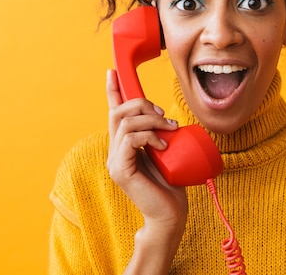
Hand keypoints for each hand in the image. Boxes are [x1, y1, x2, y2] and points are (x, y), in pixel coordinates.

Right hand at [105, 69, 187, 230]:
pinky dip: (149, 136)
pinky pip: (130, 139)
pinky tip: (163, 145)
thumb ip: (158, 135)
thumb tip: (164, 117)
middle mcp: (114, 152)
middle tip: (164, 115)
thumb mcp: (166, 150)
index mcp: (123, 146)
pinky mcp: (120, 170)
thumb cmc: (172, 183)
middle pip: (119, 112)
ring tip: (170, 129)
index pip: (114, 113)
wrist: (171, 213)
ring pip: (125, 123)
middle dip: (142, 105)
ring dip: (151, 120)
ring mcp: (115, 161)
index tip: (113, 72)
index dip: (113, 91)